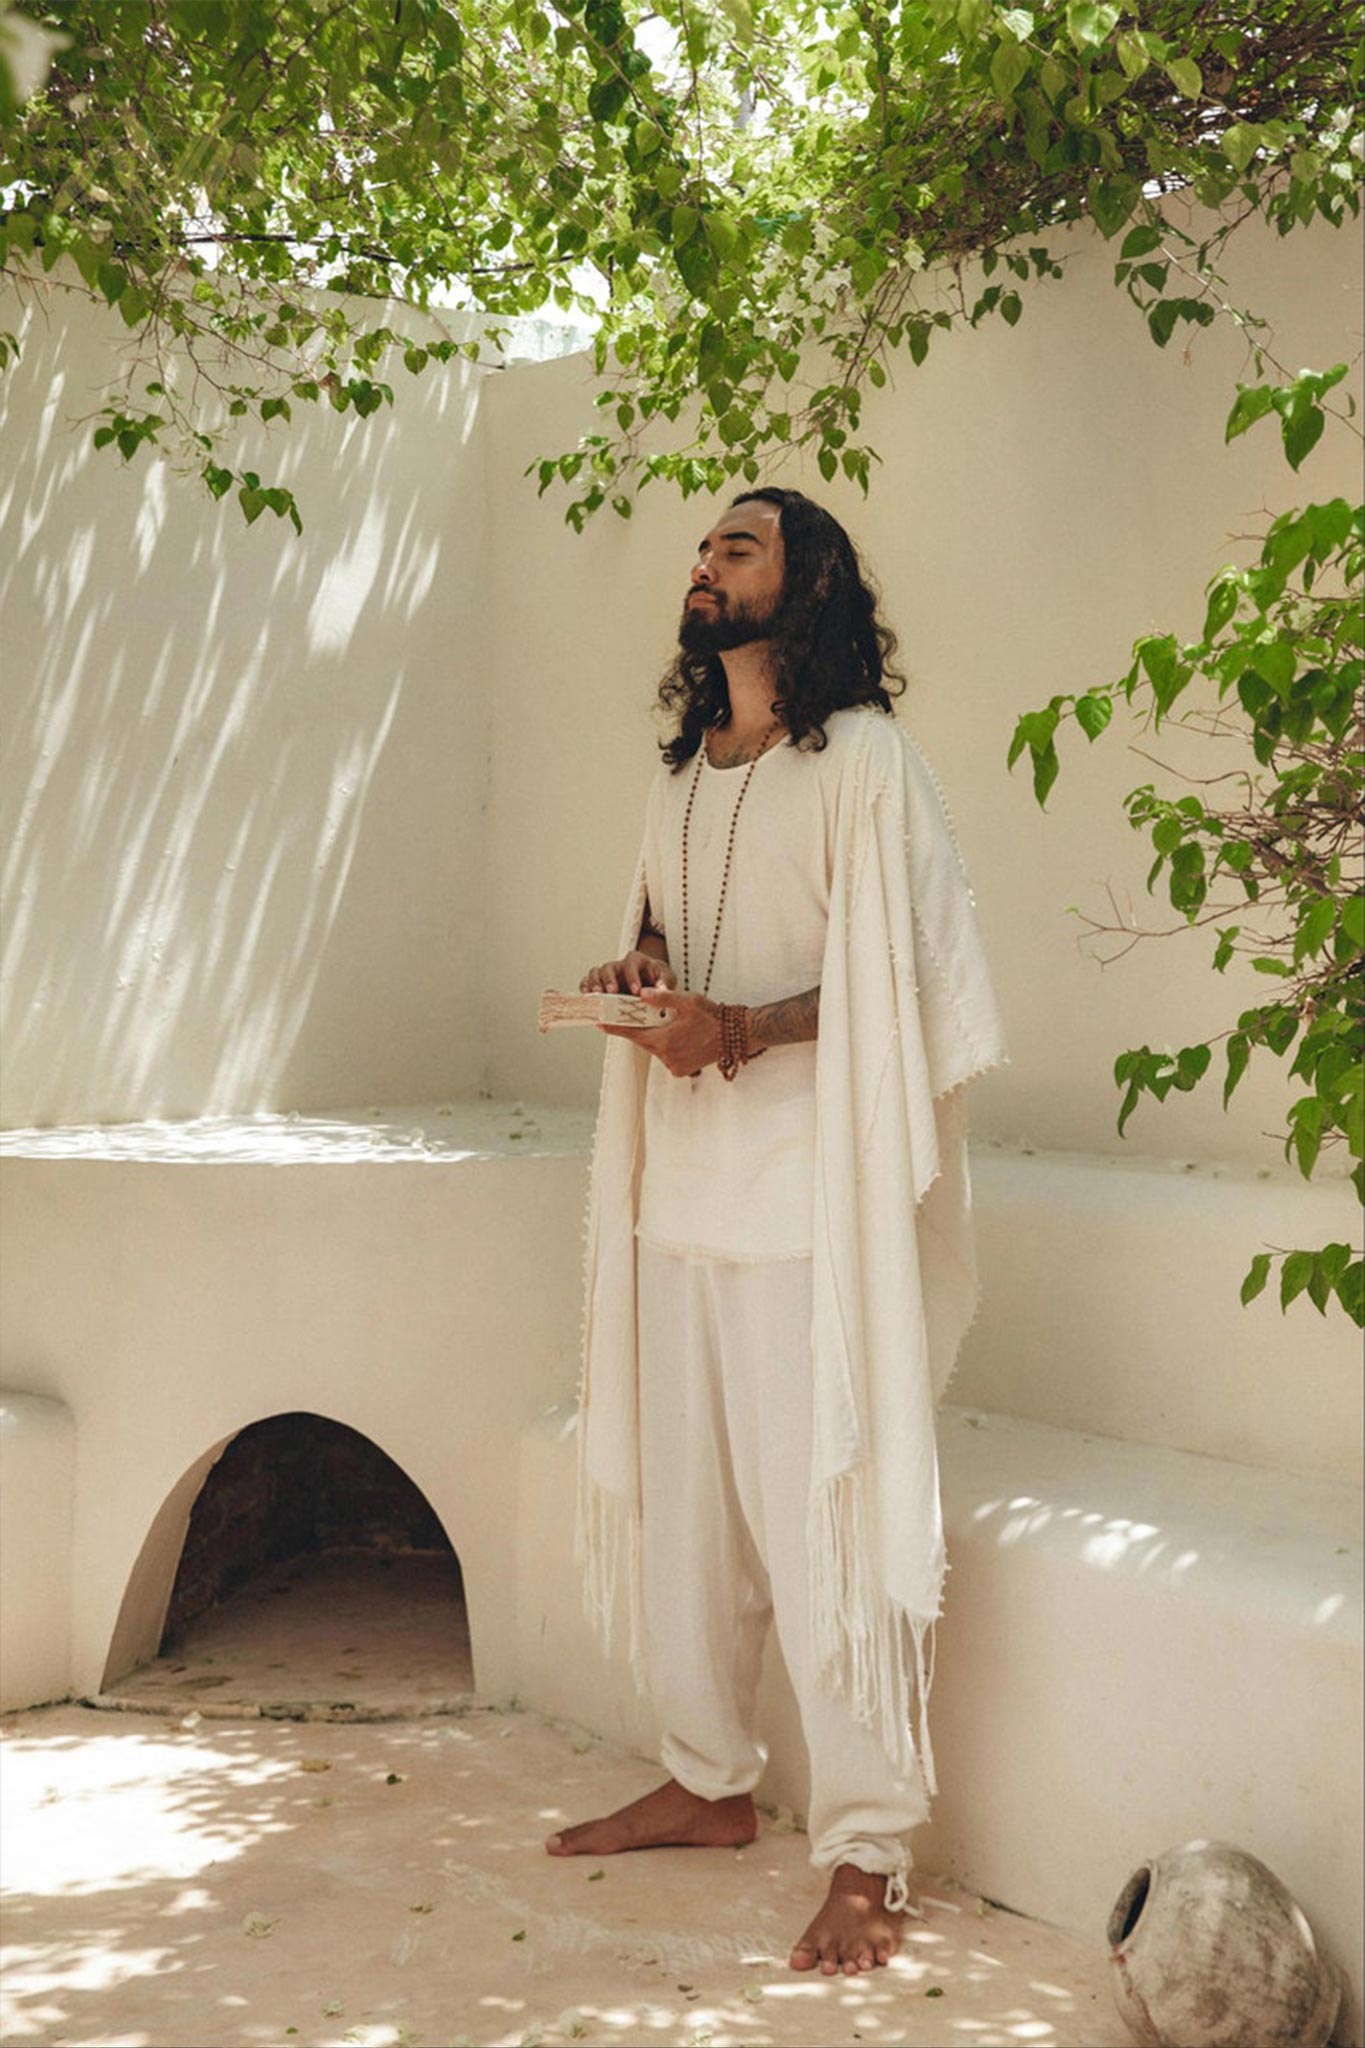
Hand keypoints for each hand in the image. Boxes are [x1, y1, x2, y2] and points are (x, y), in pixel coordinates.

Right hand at [579, 949, 677, 996]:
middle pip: (609, 967)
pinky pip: (587, 982)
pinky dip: (585, 988)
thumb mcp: (666, 979)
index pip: (631, 964)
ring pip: (596, 973)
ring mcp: (608, 974)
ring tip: (598, 996)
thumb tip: (662, 989)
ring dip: (595, 984)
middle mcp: (619, 965)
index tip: (636, 991)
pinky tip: (587, 997)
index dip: (632, 977)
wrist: (652, 984)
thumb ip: (665, 983)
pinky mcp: (600, 983)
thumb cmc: (658, 979)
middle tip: (612, 992)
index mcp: (636, 960)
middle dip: (609, 980)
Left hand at [599, 986, 722, 1077]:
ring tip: (660, 1023)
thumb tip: (641, 994)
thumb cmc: (712, 1016)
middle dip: (636, 1029)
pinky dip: (664, 1045)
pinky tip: (673, 1035)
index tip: (599, 1022)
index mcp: (665, 1040)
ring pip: (653, 1048)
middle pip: (642, 1041)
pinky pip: (664, 1056)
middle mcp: (667, 1057)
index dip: (615, 1028)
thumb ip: (662, 998)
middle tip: (628, 1016)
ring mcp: (674, 1066)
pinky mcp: (680, 1071)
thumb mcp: (687, 1001)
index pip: (632, 1034)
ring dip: (652, 1036)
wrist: (735, 1036)